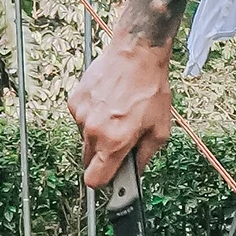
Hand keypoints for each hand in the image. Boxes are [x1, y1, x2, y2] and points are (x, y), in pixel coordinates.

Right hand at [69, 34, 172, 187]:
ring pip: (84, 139)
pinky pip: (81, 120)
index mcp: (114, 141)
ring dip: (98, 136)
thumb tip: (135, 171)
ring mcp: (81, 115)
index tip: (111, 178)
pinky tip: (108, 104)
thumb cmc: (151, 88)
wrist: (136, 53)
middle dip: (102, 158)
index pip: (94, 180)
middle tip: (120, 143)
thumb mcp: (160, 129)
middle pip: (88, 161)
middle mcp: (93, 130)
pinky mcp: (75, 101)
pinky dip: (92, 118)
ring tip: (117, 116)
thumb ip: (145, 156)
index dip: (103, 182)